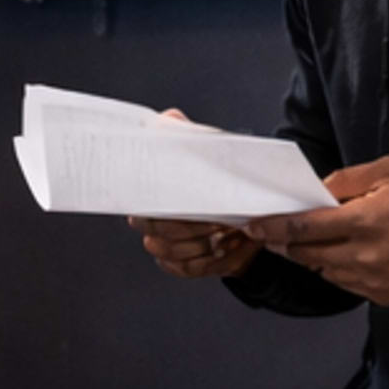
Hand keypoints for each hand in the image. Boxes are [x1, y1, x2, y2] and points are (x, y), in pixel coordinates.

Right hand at [129, 106, 270, 280]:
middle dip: (190, 228)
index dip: (161, 209)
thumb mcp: (208, 152)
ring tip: (231, 231)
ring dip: (205, 244)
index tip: (185, 204)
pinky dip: (212, 262)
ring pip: (172, 253)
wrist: (246, 212)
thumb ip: (186, 135)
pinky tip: (232, 247)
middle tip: (219, 218)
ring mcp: (165, 247)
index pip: (141, 207)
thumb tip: (170, 118)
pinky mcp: (184, 266)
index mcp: (152, 196)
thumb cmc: (220, 179)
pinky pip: (188, 270)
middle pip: (156, 233)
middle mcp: (151, 224)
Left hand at [249, 157, 388, 305]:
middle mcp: (364, 256)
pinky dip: (339, 270)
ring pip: (324, 272)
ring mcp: (375, 280)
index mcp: (364, 222)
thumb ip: (348, 181)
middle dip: (285, 243)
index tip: (253, 226)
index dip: (271, 227)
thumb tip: (317, 192)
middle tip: (274, 234)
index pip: (301, 228)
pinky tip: (346, 256)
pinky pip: (348, 285)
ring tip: (314, 241)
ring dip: (312, 257)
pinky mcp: (387, 296)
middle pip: (305, 254)